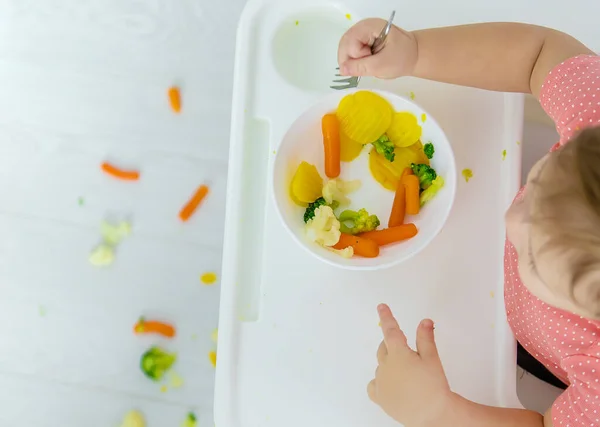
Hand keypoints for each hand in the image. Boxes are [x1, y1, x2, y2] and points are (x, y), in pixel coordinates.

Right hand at [337, 19, 417, 78]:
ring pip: (345, 48)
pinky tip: (365, 61)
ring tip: (367, 64)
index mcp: (370, 26)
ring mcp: (361, 33)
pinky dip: (355, 60)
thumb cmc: (401, 58)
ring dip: (352, 61)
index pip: (350, 42)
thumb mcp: (382, 65)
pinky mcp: (360, 40)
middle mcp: (362, 26)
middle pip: (344, 44)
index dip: (356, 56)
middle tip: (365, 66)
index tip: (371, 61)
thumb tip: (342, 70)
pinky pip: (349, 51)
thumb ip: (361, 67)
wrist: (413, 55)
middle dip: (350, 60)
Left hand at [368, 304, 453, 426]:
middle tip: (406, 351)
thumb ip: (426, 338)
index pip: (390, 330)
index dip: (387, 316)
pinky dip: (379, 381)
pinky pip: (373, 385)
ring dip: (388, 363)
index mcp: (398, 353)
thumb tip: (424, 321)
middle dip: (392, 344)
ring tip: (406, 372)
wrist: (432, 414)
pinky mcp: (380, 397)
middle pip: (384, 348)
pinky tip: (390, 384)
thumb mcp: (432, 358)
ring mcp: (381, 381)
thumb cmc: (434, 386)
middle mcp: (385, 365)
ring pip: (380, 365)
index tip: (381, 307)